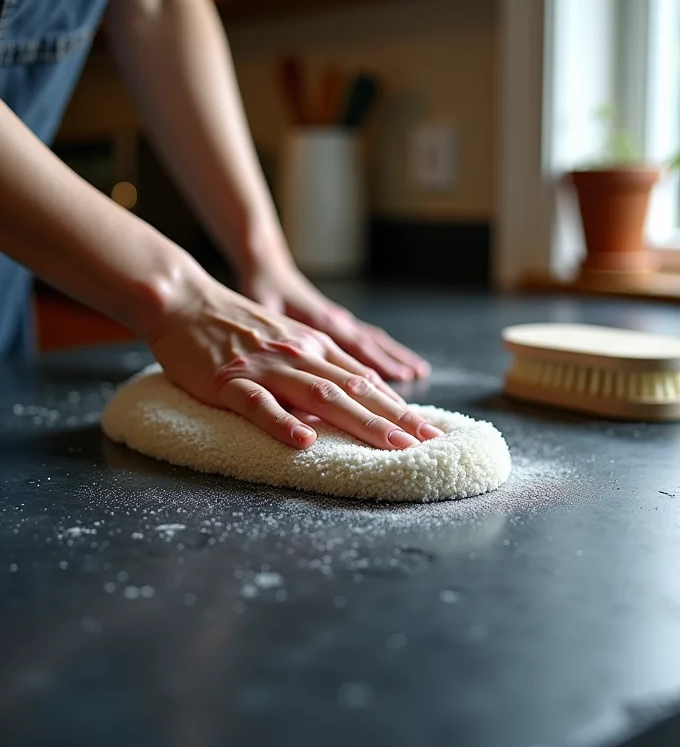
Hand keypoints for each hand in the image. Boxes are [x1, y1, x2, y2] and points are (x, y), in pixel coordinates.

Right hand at [146, 277, 442, 449]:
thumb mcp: (290, 337)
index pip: (366, 380)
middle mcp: (299, 354)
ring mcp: (266, 367)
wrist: (185, 301)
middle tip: (428, 441)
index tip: (426, 428)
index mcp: (314, 346)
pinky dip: (282, 423)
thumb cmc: (237, 324)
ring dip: (359, 421)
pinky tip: (303, 441)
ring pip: (320, 395)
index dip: (399, 406)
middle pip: (355, 389)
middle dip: (395, 418)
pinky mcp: (230, 380)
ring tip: (391, 445)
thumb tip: (359, 391)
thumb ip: (321, 363)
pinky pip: (259, 404)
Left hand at [239, 259, 430, 382]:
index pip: (357, 346)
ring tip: (419, 373)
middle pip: (374, 346)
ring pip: (376, 341)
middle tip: (419, 379)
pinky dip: (385, 351)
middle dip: (398, 364)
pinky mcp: (340, 322)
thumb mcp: (263, 312)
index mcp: (322, 321)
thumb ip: (275, 338)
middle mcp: (339, 321)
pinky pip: (368, 338)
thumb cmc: (262, 291)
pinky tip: (397, 362)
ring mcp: (342, 321)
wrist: (269, 267)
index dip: (379, 363)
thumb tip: (281, 364)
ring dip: (398, 357)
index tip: (402, 378)